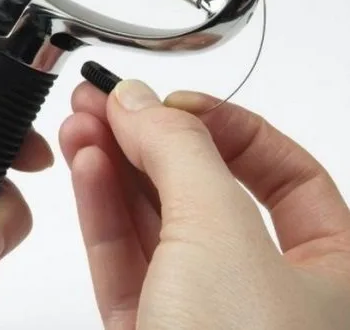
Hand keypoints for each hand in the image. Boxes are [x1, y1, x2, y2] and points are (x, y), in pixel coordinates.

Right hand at [60, 79, 349, 328]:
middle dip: (152, 135)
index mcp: (333, 268)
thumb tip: (140, 100)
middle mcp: (271, 290)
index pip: (281, 168)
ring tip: (84, 120)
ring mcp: (204, 312)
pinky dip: (103, 204)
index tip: (172, 99)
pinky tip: (87, 164)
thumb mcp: (220, 235)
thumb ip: (180, 151)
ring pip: (158, 216)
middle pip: (205, 185)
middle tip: (109, 99)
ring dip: (118, 163)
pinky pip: (127, 253)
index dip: (225, 123)